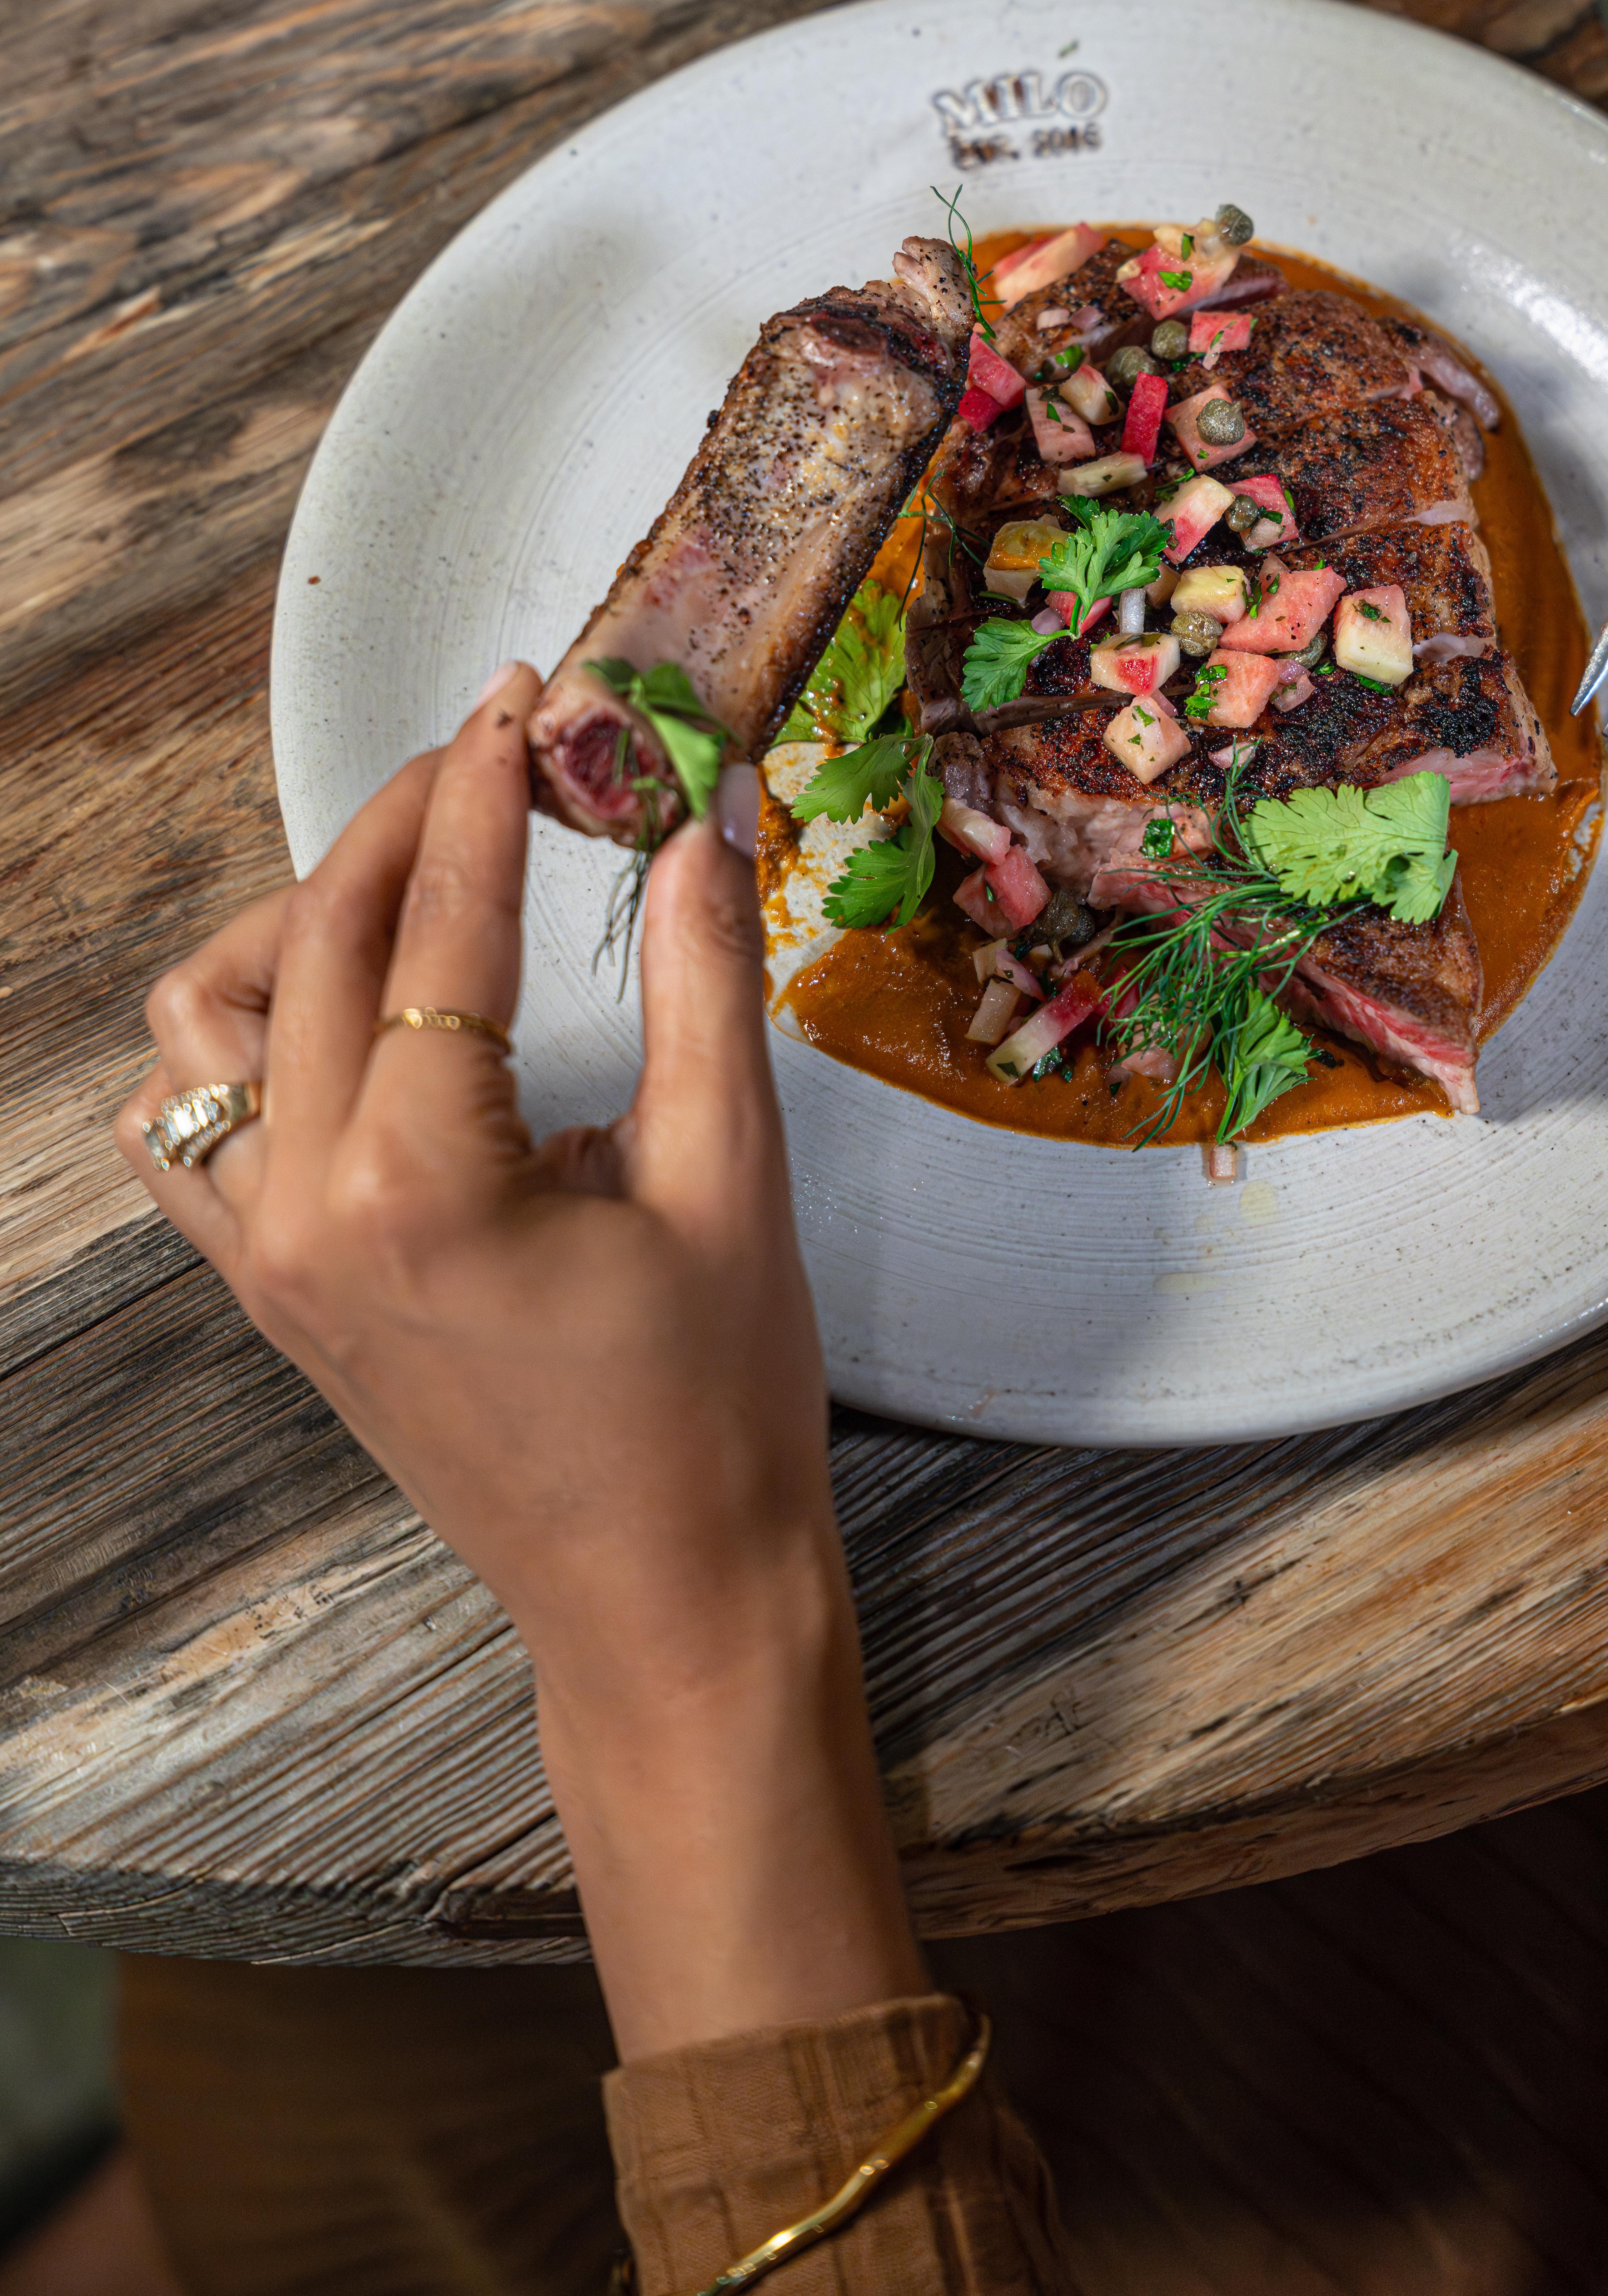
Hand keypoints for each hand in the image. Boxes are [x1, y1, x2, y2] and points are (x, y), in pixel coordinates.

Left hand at [118, 667, 923, 2055]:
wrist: (664, 1595)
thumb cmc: (715, 1406)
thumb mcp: (729, 1173)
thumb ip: (703, 976)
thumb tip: (703, 812)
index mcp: (421, 1186)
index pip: (438, 927)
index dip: (486, 791)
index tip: (525, 702)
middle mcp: (308, 1216)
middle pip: (315, 945)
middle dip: (405, 822)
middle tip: (493, 755)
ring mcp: (269, 1261)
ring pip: (207, 1028)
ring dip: (295, 925)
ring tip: (409, 885)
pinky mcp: (272, 1292)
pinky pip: (189, 1133)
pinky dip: (244, 1044)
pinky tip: (342, 1017)